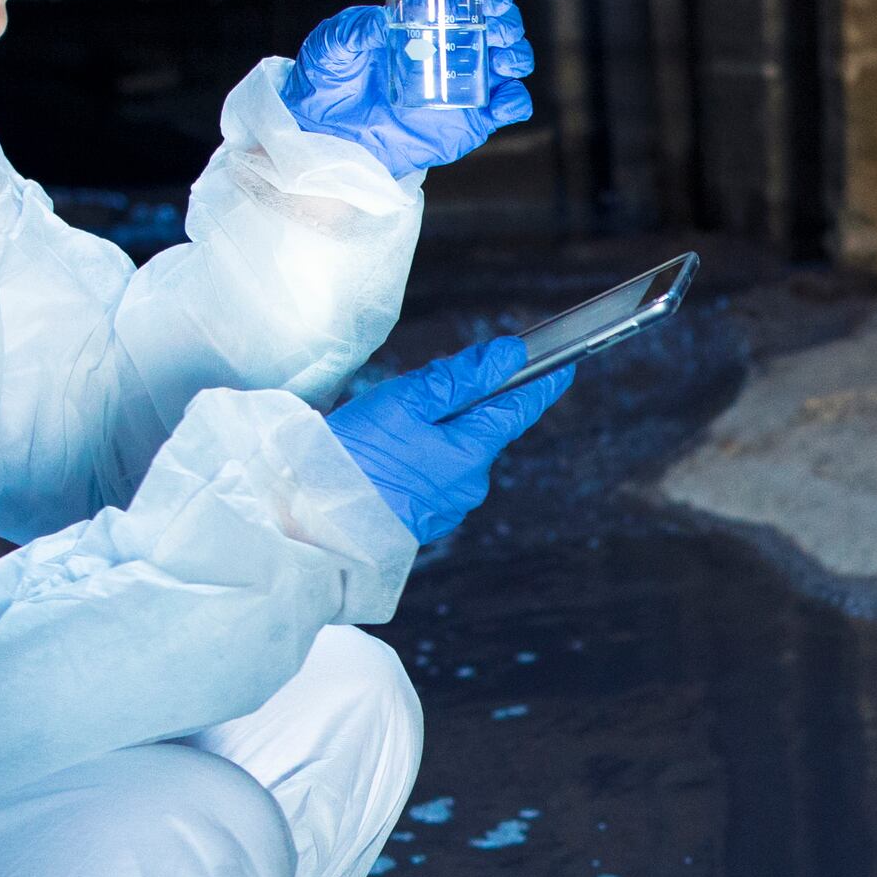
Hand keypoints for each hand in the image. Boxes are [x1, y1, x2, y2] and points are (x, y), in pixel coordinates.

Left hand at [280, 0, 536, 175]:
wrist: (325, 133)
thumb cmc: (327, 78)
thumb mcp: (332, 43)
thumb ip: (356, 29)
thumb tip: (384, 22)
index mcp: (425, 22)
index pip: (468, 0)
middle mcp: (452, 49)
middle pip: (498, 28)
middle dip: (508, 24)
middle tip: (498, 31)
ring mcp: (464, 85)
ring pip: (511, 63)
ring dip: (518, 55)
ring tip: (504, 61)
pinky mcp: (470, 120)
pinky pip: (508, 107)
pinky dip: (516, 101)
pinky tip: (504, 100)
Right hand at [324, 335, 574, 545]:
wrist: (313, 520)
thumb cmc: (355, 455)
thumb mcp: (407, 401)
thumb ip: (463, 377)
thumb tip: (509, 356)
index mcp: (472, 453)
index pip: (519, 410)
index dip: (541, 385)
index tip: (563, 368)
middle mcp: (469, 486)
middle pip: (482, 430)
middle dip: (463, 405)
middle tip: (419, 391)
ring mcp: (446, 507)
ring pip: (455, 454)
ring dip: (437, 433)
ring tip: (388, 427)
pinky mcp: (422, 520)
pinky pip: (433, 477)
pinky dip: (421, 459)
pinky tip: (386, 454)